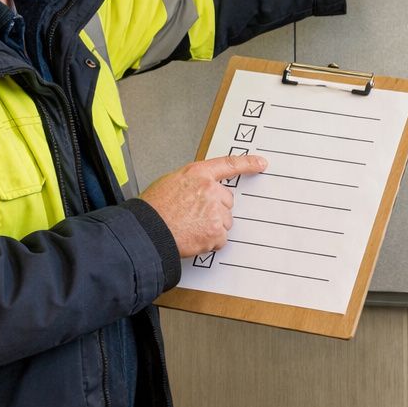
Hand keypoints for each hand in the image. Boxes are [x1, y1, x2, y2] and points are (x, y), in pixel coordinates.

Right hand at [138, 155, 267, 256]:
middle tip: (194, 217)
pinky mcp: (215, 231)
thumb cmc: (153, 209)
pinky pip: (220, 239)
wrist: (146, 231)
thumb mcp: (170, 183)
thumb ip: (192, 184)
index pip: (228, 164)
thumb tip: (200, 191)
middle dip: (215, 210)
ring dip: (212, 227)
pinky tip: (192, 238)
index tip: (261, 164)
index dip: (247, 164)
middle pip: (227, 202)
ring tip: (189, 228)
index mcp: (197, 174)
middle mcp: (209, 190)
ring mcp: (214, 211)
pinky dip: (210, 242)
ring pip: (225, 222)